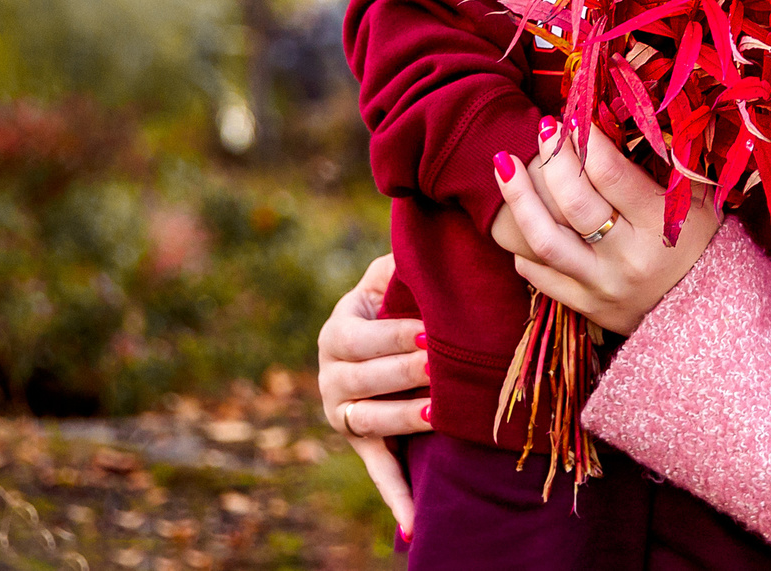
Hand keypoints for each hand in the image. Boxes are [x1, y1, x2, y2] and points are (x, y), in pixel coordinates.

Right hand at [315, 252, 428, 538]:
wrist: (379, 336)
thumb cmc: (395, 298)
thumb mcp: (387, 275)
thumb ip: (396, 263)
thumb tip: (417, 246)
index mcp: (337, 330)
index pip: (361, 337)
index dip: (395, 334)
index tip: (431, 332)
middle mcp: (331, 375)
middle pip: (364, 380)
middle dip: (403, 373)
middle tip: (439, 367)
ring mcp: (343, 413)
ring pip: (369, 421)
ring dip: (401, 419)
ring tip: (436, 412)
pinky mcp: (362, 444)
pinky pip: (378, 471)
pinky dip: (395, 497)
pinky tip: (414, 525)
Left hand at [494, 118, 723, 337]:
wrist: (709, 315)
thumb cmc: (704, 243)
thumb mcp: (697, 200)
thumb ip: (664, 164)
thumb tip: (618, 119)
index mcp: (659, 226)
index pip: (611, 174)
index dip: (586, 140)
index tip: (573, 116)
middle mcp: (626, 259)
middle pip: (573, 202)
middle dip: (552, 158)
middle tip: (543, 127)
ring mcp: (601, 286)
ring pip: (544, 240)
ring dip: (518, 197)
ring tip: (503, 162)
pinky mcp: (585, 307)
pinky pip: (539, 275)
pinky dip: (523, 245)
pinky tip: (522, 216)